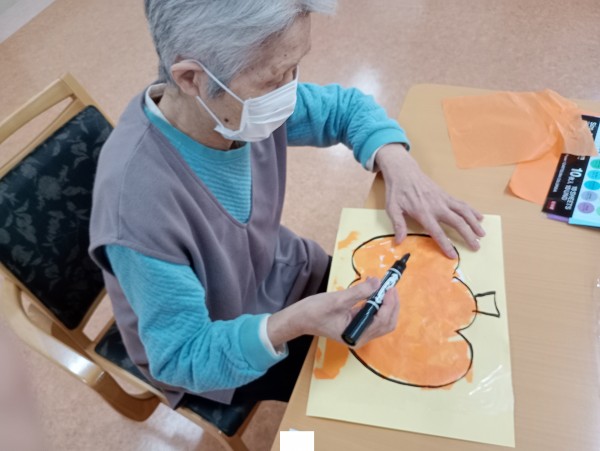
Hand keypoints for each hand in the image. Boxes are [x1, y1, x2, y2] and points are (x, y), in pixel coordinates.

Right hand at [267, 278, 399, 348]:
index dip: (389, 303)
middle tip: (390, 286)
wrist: (300, 318)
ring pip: (383, 320)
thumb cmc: (315, 311)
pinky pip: (374, 316)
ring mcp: (360, 332)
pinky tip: (375, 292)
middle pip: (387, 323)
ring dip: (387, 304)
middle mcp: (361, 337)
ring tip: (385, 287)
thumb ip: (359, 292)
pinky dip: (378, 304)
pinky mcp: (357, 325)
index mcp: (357, 335)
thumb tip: (377, 282)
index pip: (382, 320)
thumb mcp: (337, 300)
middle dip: (392, 304)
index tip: (389, 287)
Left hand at [375, 144, 485, 258]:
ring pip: (463, 212)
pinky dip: (472, 211)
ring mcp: (443, 199)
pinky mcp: (446, 195)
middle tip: (476, 247)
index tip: (453, 255)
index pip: (437, 232)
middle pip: (456, 222)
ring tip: (482, 234)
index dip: (445, 244)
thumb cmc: (397, 191)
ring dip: (474, 223)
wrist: (404, 171)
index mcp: (423, 213)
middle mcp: (436, 206)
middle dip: (467, 235)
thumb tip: (399, 241)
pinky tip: (479, 217)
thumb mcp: (392, 208)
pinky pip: (461, 204)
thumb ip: (398, 225)